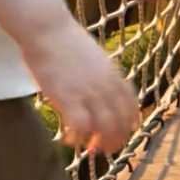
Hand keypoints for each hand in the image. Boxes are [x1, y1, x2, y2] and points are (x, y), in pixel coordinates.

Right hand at [27, 13, 137, 152]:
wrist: (48, 30)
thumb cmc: (65, 41)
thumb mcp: (95, 57)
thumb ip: (102, 75)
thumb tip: (101, 87)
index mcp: (115, 75)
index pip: (132, 106)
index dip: (128, 123)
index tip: (122, 132)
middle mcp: (107, 86)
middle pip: (121, 122)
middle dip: (115, 139)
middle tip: (104, 148)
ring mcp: (89, 93)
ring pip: (105, 128)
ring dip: (99, 143)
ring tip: (89, 149)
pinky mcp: (69, 98)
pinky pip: (80, 127)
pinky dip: (77, 139)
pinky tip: (69, 141)